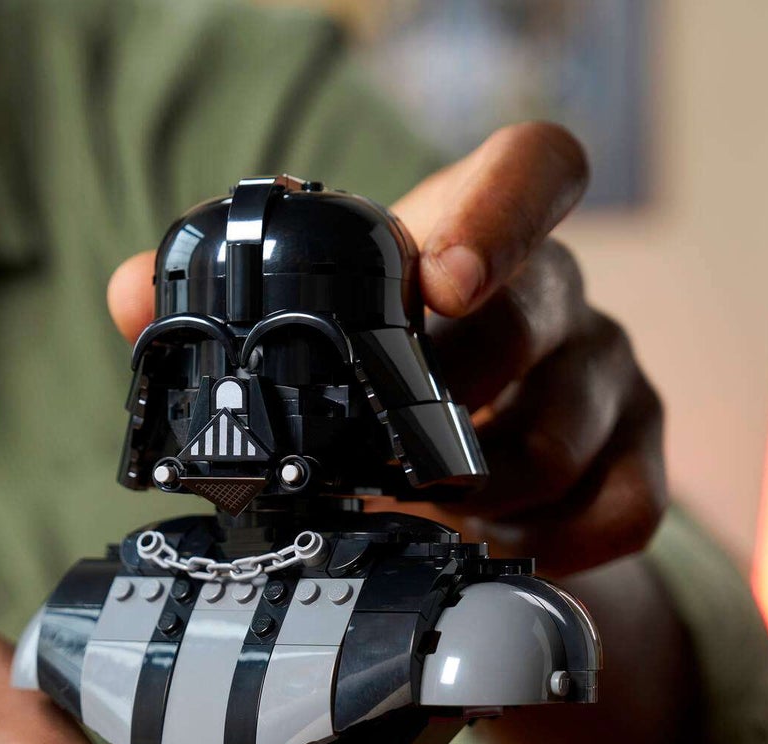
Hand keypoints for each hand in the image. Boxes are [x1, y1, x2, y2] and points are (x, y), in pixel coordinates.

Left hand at [106, 122, 665, 576]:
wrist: (470, 478)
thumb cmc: (381, 378)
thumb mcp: (309, 332)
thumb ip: (218, 306)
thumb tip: (128, 293)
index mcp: (475, 235)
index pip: (535, 168)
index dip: (498, 214)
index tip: (435, 282)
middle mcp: (559, 293)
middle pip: (539, 319)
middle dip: (449, 400)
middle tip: (381, 460)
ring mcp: (608, 375)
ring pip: (568, 432)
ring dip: (480, 491)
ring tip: (416, 515)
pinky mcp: (638, 459)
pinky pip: (626, 510)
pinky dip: (552, 545)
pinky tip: (493, 551)